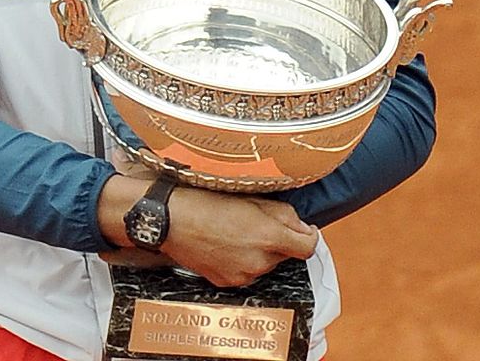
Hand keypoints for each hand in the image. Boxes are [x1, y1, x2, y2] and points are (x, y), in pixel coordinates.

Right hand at [160, 187, 319, 287]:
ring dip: (258, 252)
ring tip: (235, 232)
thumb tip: (302, 227)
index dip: (308, 236)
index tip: (303, 230)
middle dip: (277, 241)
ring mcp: (242, 275)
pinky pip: (245, 273)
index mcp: (268, 237)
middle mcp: (258, 261)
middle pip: (284, 255)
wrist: (170, 219)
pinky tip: (225, 245)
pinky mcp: (226, 282)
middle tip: (255, 222)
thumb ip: (284, 214)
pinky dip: (241, 261)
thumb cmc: (206, 202)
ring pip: (264, 264)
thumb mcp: (251, 198)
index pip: (308, 248)